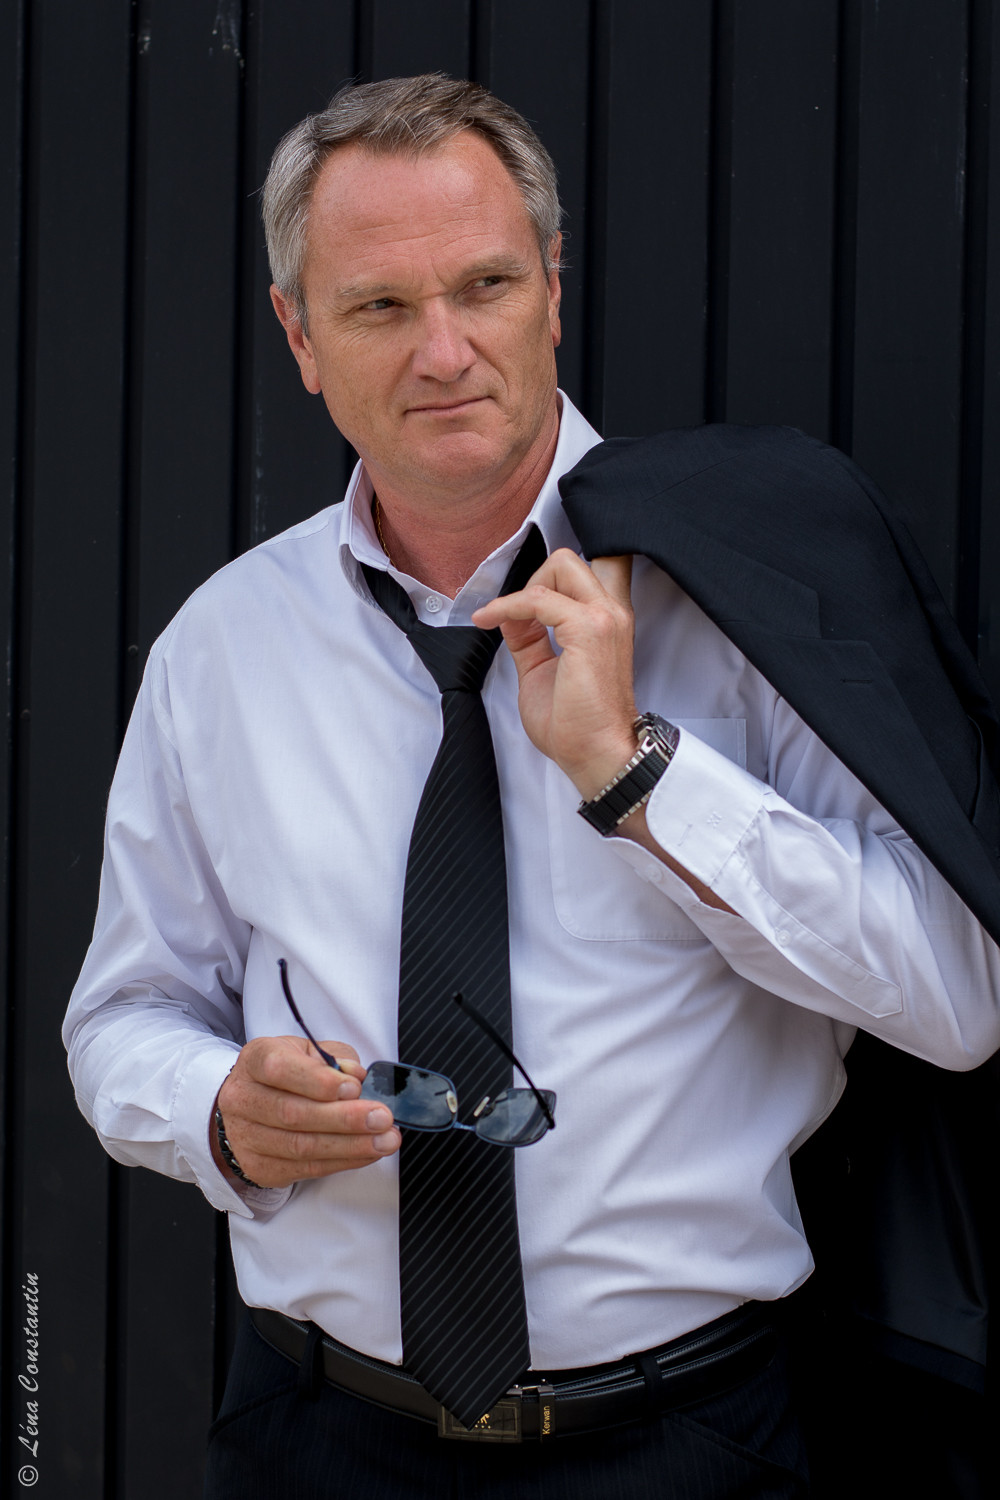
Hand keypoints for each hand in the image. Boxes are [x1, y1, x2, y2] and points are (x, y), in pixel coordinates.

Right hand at [211, 1035, 400, 1188]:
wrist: (252, 1104)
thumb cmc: (286, 1073)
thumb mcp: (308, 1051)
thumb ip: (334, 1058)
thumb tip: (355, 1076)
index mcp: (256, 1060)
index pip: (279, 1069)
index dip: (317, 1081)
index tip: (353, 1087)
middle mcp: (244, 1098)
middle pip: (293, 1114)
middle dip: (344, 1118)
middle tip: (381, 1117)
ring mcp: (247, 1137)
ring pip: (301, 1146)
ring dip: (350, 1145)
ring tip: (384, 1139)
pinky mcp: (259, 1167)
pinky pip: (306, 1169)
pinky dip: (342, 1161)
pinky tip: (367, 1152)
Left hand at [472, 550, 637, 798]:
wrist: (594, 752)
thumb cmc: (577, 723)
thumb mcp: (543, 668)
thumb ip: (529, 637)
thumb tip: (509, 614)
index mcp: (606, 621)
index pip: (589, 568)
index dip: (550, 576)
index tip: (521, 602)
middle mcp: (611, 613)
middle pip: (570, 559)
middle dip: (533, 578)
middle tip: (514, 612)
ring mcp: (603, 618)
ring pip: (560, 565)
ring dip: (521, 590)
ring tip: (498, 617)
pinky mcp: (588, 629)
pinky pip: (538, 598)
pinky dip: (508, 606)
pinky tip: (491, 621)